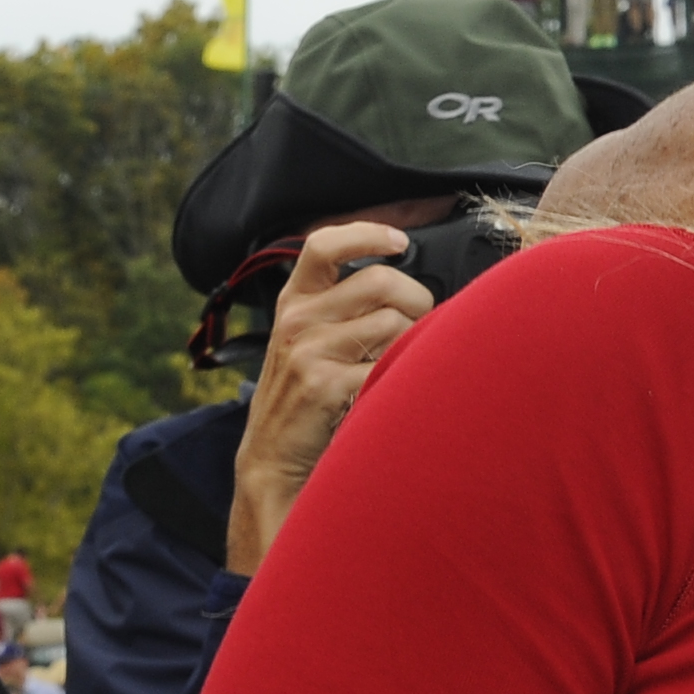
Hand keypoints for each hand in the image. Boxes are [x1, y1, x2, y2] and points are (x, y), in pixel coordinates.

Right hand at [226, 221, 436, 571]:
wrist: (273, 459)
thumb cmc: (304, 398)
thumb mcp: (308, 341)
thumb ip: (343, 307)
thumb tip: (409, 286)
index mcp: (295, 301)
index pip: (324, 245)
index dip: (367, 234)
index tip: (399, 243)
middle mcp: (298, 320)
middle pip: (381, 281)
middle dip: (417, 300)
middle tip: (419, 324)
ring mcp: (309, 352)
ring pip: (393, 322)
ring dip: (413, 342)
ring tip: (400, 364)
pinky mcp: (325, 385)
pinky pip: (388, 365)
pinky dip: (401, 376)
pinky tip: (389, 390)